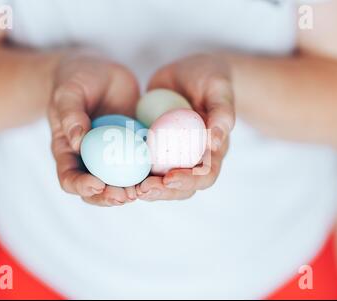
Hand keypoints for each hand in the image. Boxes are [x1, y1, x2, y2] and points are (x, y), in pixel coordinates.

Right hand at [48, 52, 139, 205]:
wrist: (99, 73)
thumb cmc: (76, 80)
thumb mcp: (69, 92)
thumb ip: (70, 114)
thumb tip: (77, 141)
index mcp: (68, 152)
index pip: (69, 178)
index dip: (81, 186)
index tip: (97, 184)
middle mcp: (90, 160)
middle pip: (97, 190)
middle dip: (111, 197)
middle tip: (127, 195)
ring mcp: (113, 156)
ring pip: (123, 182)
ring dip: (135, 190)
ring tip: (147, 189)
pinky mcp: (134, 148)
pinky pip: (143, 163)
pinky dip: (153, 172)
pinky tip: (165, 172)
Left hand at [136, 53, 234, 200]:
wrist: (189, 73)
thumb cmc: (210, 79)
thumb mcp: (219, 89)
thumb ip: (222, 112)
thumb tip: (215, 142)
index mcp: (213, 151)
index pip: (205, 176)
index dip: (188, 181)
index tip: (169, 178)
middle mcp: (192, 159)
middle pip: (180, 187)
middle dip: (162, 191)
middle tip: (143, 188)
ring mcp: (171, 156)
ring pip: (160, 182)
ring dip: (145, 188)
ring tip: (129, 188)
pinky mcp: (153, 149)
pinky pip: (142, 164)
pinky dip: (130, 171)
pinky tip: (114, 171)